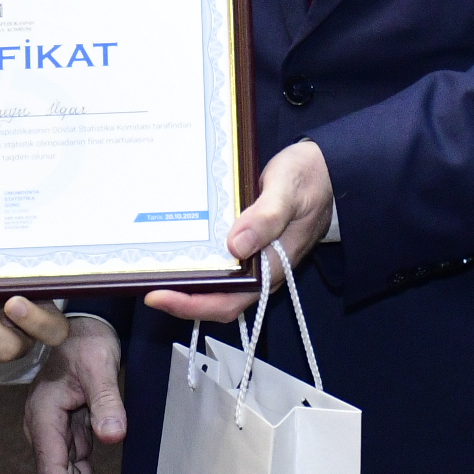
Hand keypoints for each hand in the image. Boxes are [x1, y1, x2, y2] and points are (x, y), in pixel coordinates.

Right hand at [26, 315, 129, 473]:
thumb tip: (112, 437)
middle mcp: (45, 427)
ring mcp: (57, 432)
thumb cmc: (86, 341)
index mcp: (44, 414)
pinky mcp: (72, 432)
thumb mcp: (99, 365)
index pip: (52, 467)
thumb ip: (106, 400)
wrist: (84, 325)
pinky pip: (81, 467)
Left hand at [146, 138, 334, 323]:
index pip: (227, 302)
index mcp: (271, 267)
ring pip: (218, 283)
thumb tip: (236, 246)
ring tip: (156, 269)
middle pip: (216, 299)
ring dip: (189, 282)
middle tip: (145, 285)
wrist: (328, 168)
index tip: (158, 296)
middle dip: (181, 298)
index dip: (191, 305)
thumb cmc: (309, 179)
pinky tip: (182, 247)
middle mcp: (261, 270)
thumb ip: (266, 218)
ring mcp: (256, 259)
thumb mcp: (287, 192)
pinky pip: (222, 263)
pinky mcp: (251, 244)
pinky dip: (200, 261)